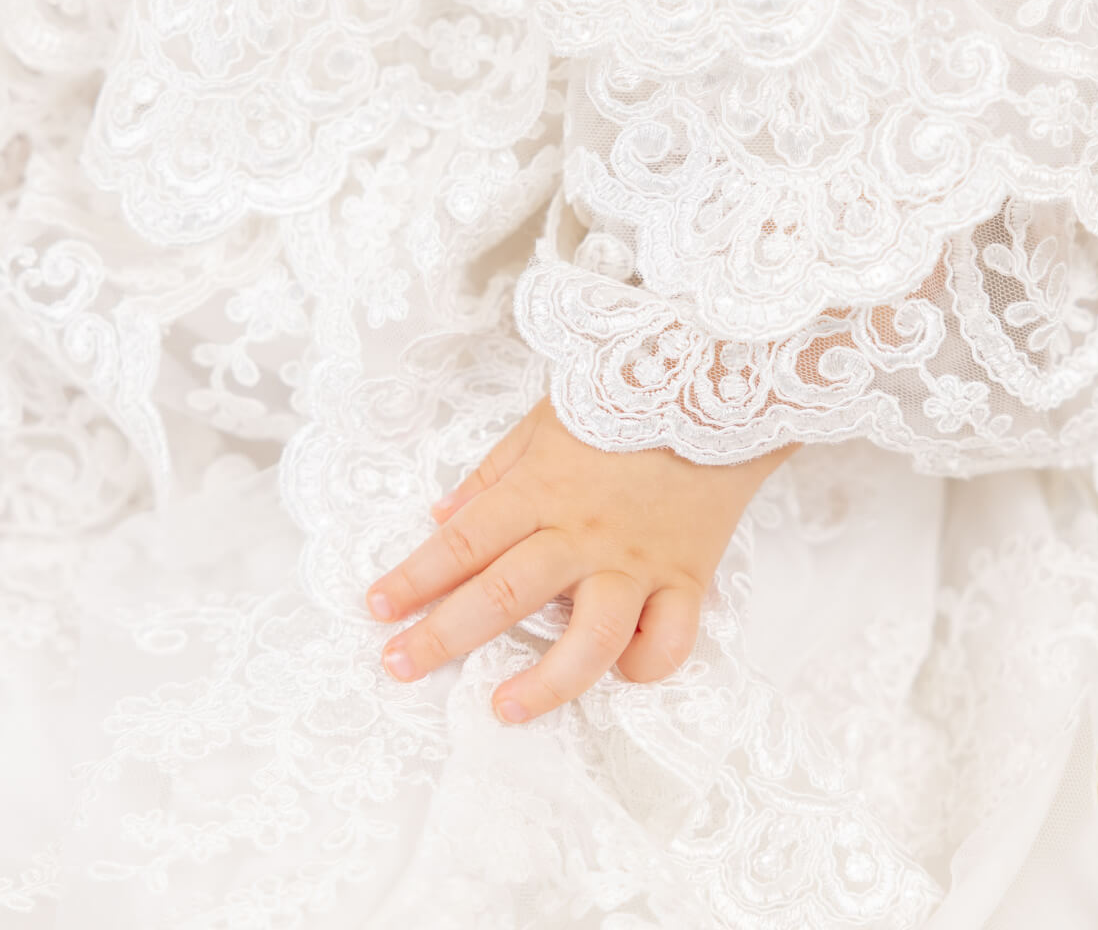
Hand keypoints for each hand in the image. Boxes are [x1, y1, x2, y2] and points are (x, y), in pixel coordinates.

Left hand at [366, 395, 796, 723]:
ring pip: (590, 637)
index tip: (377, 607)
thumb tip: (443, 518)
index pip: (464, 540)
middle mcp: (583, 532)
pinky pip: (669, 641)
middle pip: (505, 593)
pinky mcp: (686, 578)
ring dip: (543, 682)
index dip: (415, 576)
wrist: (719, 389)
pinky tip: (617, 673)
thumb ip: (493, 473)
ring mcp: (637, 561)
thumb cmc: (624, 400)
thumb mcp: (544, 422)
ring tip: (502, 708)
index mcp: (542, 488)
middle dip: (444, 634)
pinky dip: (642, 666)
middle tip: (398, 664)